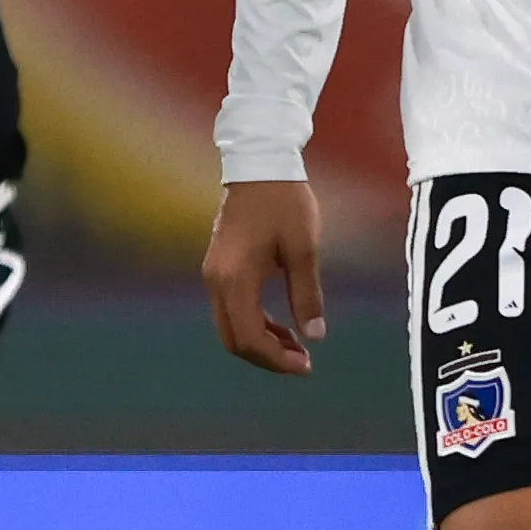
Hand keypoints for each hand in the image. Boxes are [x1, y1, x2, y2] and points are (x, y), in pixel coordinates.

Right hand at [203, 178, 325, 373]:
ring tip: (297, 346)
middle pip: (234, 340)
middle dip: (268, 357)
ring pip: (231, 328)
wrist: (258, 164)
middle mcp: (217, 281)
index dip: (276, 359)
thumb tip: (315, 336)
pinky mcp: (220, 269)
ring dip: (262, 342)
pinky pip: (232, 310)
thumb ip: (307, 295)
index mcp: (235, 278)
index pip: (249, 337)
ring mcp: (214, 275)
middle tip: (303, 363)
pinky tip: (282, 325)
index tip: (307, 365)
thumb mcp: (303, 249)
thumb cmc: (284, 202)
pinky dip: (255, 324)